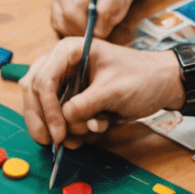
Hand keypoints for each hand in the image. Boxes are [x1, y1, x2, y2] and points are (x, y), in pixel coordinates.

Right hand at [22, 37, 183, 147]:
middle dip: (42, 119)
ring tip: (77, 139)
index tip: (59, 132)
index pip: (44, 79)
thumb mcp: (114, 90)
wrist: (162, 84)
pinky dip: (66, 131)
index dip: (47, 108)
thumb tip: (64, 119)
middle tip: (51, 142)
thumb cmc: (143, 77)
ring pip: (41, 107)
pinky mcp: (72, 99)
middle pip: (33, 92)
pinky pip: (57, 117)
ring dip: (57, 127)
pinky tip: (82, 137)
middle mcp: (62, 64)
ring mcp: (65, 82)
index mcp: (70, 51)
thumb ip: (86, 104)